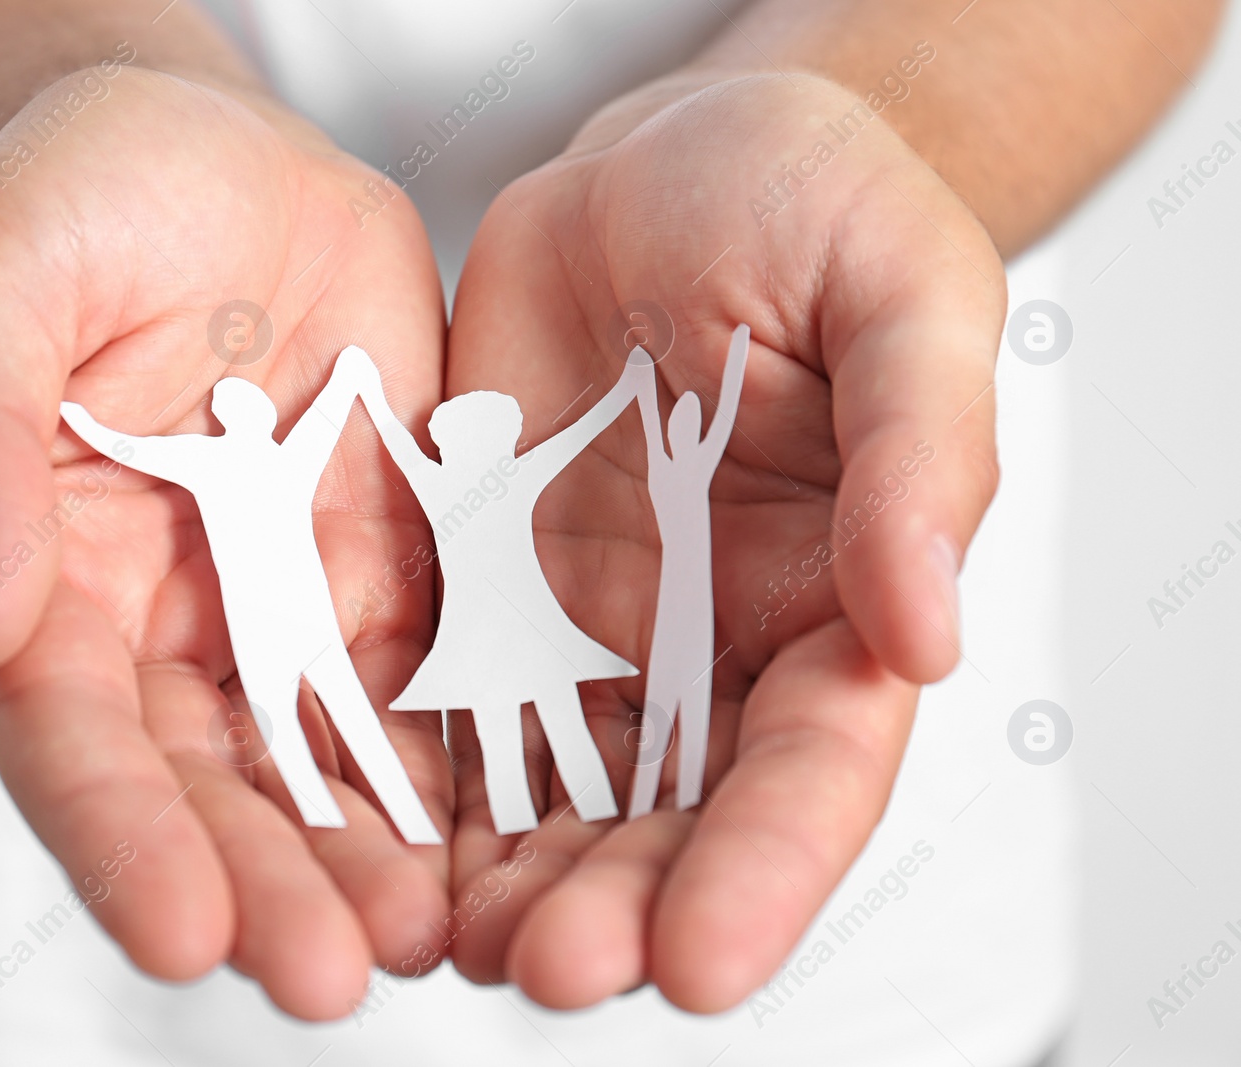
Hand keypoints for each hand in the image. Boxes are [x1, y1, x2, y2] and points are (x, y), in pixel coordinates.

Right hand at [0, 66, 451, 1019]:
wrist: (214, 157)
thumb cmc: (76, 197)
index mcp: (47, 571)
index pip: (69, 732)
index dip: (119, 836)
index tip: (183, 934)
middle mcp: (165, 618)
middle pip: (210, 780)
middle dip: (266, 884)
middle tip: (335, 977)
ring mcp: (285, 600)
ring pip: (328, 755)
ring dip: (374, 853)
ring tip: (435, 940)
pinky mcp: (391, 566)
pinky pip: (431, 673)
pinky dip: (464, 754)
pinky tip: (513, 825)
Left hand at [442, 74, 1003, 1010]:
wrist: (668, 163)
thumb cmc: (813, 205)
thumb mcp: (906, 298)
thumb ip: (921, 460)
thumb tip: (927, 633)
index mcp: (839, 600)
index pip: (813, 765)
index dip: (765, 869)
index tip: (703, 961)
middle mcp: (713, 644)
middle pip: (670, 814)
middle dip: (614, 902)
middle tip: (546, 967)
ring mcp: (593, 626)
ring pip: (550, 789)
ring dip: (501, 876)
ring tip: (439, 943)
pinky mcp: (490, 588)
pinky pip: (449, 701)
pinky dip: (415, 780)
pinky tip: (371, 839)